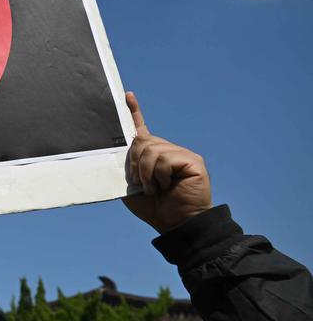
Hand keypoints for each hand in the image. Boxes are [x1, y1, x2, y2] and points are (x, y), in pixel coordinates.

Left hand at [121, 93, 211, 232]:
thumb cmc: (154, 207)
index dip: (134, 112)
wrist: (174, 224)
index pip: (142, 130)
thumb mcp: (132, 185)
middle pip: (141, 141)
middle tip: (143, 183)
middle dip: (135, 163)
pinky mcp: (193, 161)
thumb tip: (127, 145)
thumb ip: (128, 166)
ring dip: (146, 173)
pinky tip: (167, 185)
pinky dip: (159, 175)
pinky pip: (165, 159)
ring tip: (156, 188)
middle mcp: (169, 151)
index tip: (127, 96)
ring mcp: (182, 155)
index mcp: (153, 156)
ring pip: (151, 150)